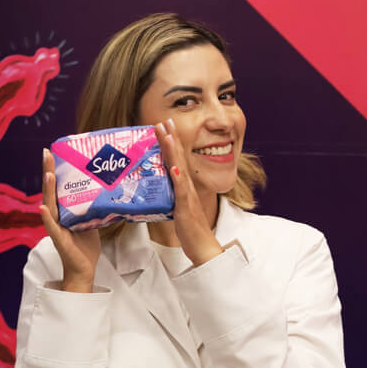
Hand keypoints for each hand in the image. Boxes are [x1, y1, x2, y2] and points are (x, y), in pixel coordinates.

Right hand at [39, 149, 100, 291]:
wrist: (84, 269)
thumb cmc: (86, 246)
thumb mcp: (92, 222)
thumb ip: (93, 207)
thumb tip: (106, 191)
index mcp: (64, 211)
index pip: (57, 187)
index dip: (54, 170)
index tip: (53, 151)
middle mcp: (57, 216)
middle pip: (50, 191)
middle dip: (48, 171)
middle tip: (46, 153)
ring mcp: (56, 227)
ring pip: (50, 205)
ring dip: (47, 190)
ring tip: (48, 174)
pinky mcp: (59, 240)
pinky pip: (52, 227)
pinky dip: (47, 218)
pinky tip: (42, 208)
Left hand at [156, 119, 223, 266]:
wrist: (204, 247)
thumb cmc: (191, 231)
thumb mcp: (179, 209)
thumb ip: (172, 197)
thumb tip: (163, 191)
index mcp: (185, 187)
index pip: (177, 160)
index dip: (171, 143)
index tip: (165, 126)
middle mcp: (187, 187)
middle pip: (178, 158)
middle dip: (171, 138)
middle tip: (163, 120)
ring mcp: (187, 196)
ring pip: (179, 169)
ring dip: (173, 151)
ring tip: (166, 134)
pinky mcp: (186, 207)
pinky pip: (181, 191)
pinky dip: (177, 177)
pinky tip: (173, 166)